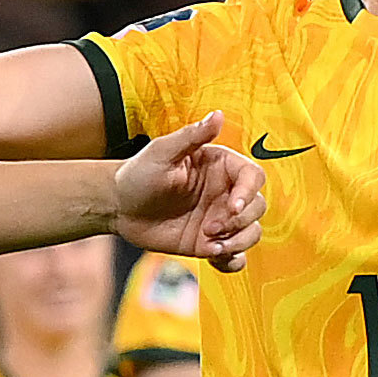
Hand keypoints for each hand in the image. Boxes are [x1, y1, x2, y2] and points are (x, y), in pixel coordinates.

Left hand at [109, 113, 261, 270]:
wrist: (119, 207)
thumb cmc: (139, 174)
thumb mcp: (161, 152)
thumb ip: (191, 136)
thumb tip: (219, 115)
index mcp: (220, 166)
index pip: (253, 176)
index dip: (249, 192)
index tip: (232, 206)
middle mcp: (226, 193)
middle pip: (257, 207)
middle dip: (239, 222)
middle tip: (209, 229)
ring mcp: (220, 220)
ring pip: (252, 233)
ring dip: (238, 243)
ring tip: (212, 247)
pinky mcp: (211, 243)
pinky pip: (236, 256)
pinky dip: (233, 262)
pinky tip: (215, 259)